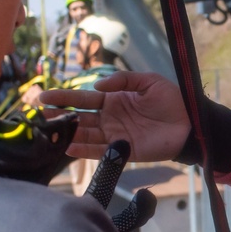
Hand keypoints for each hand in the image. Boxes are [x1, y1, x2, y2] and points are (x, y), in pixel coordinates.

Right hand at [40, 72, 189, 161]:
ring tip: (49, 132)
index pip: (83, 98)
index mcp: (113, 99)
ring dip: (68, 134)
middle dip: (59, 117)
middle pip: (79, 118)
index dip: (63, 97)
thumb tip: (97, 84)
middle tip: (40, 116)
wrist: (191, 123)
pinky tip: (68, 148)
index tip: (43, 97)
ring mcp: (115, 135)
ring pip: (86, 135)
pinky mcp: (124, 151)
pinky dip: (84, 151)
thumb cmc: (172, 100)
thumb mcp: (148, 81)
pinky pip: (100, 152)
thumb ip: (123, 80)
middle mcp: (110, 118)